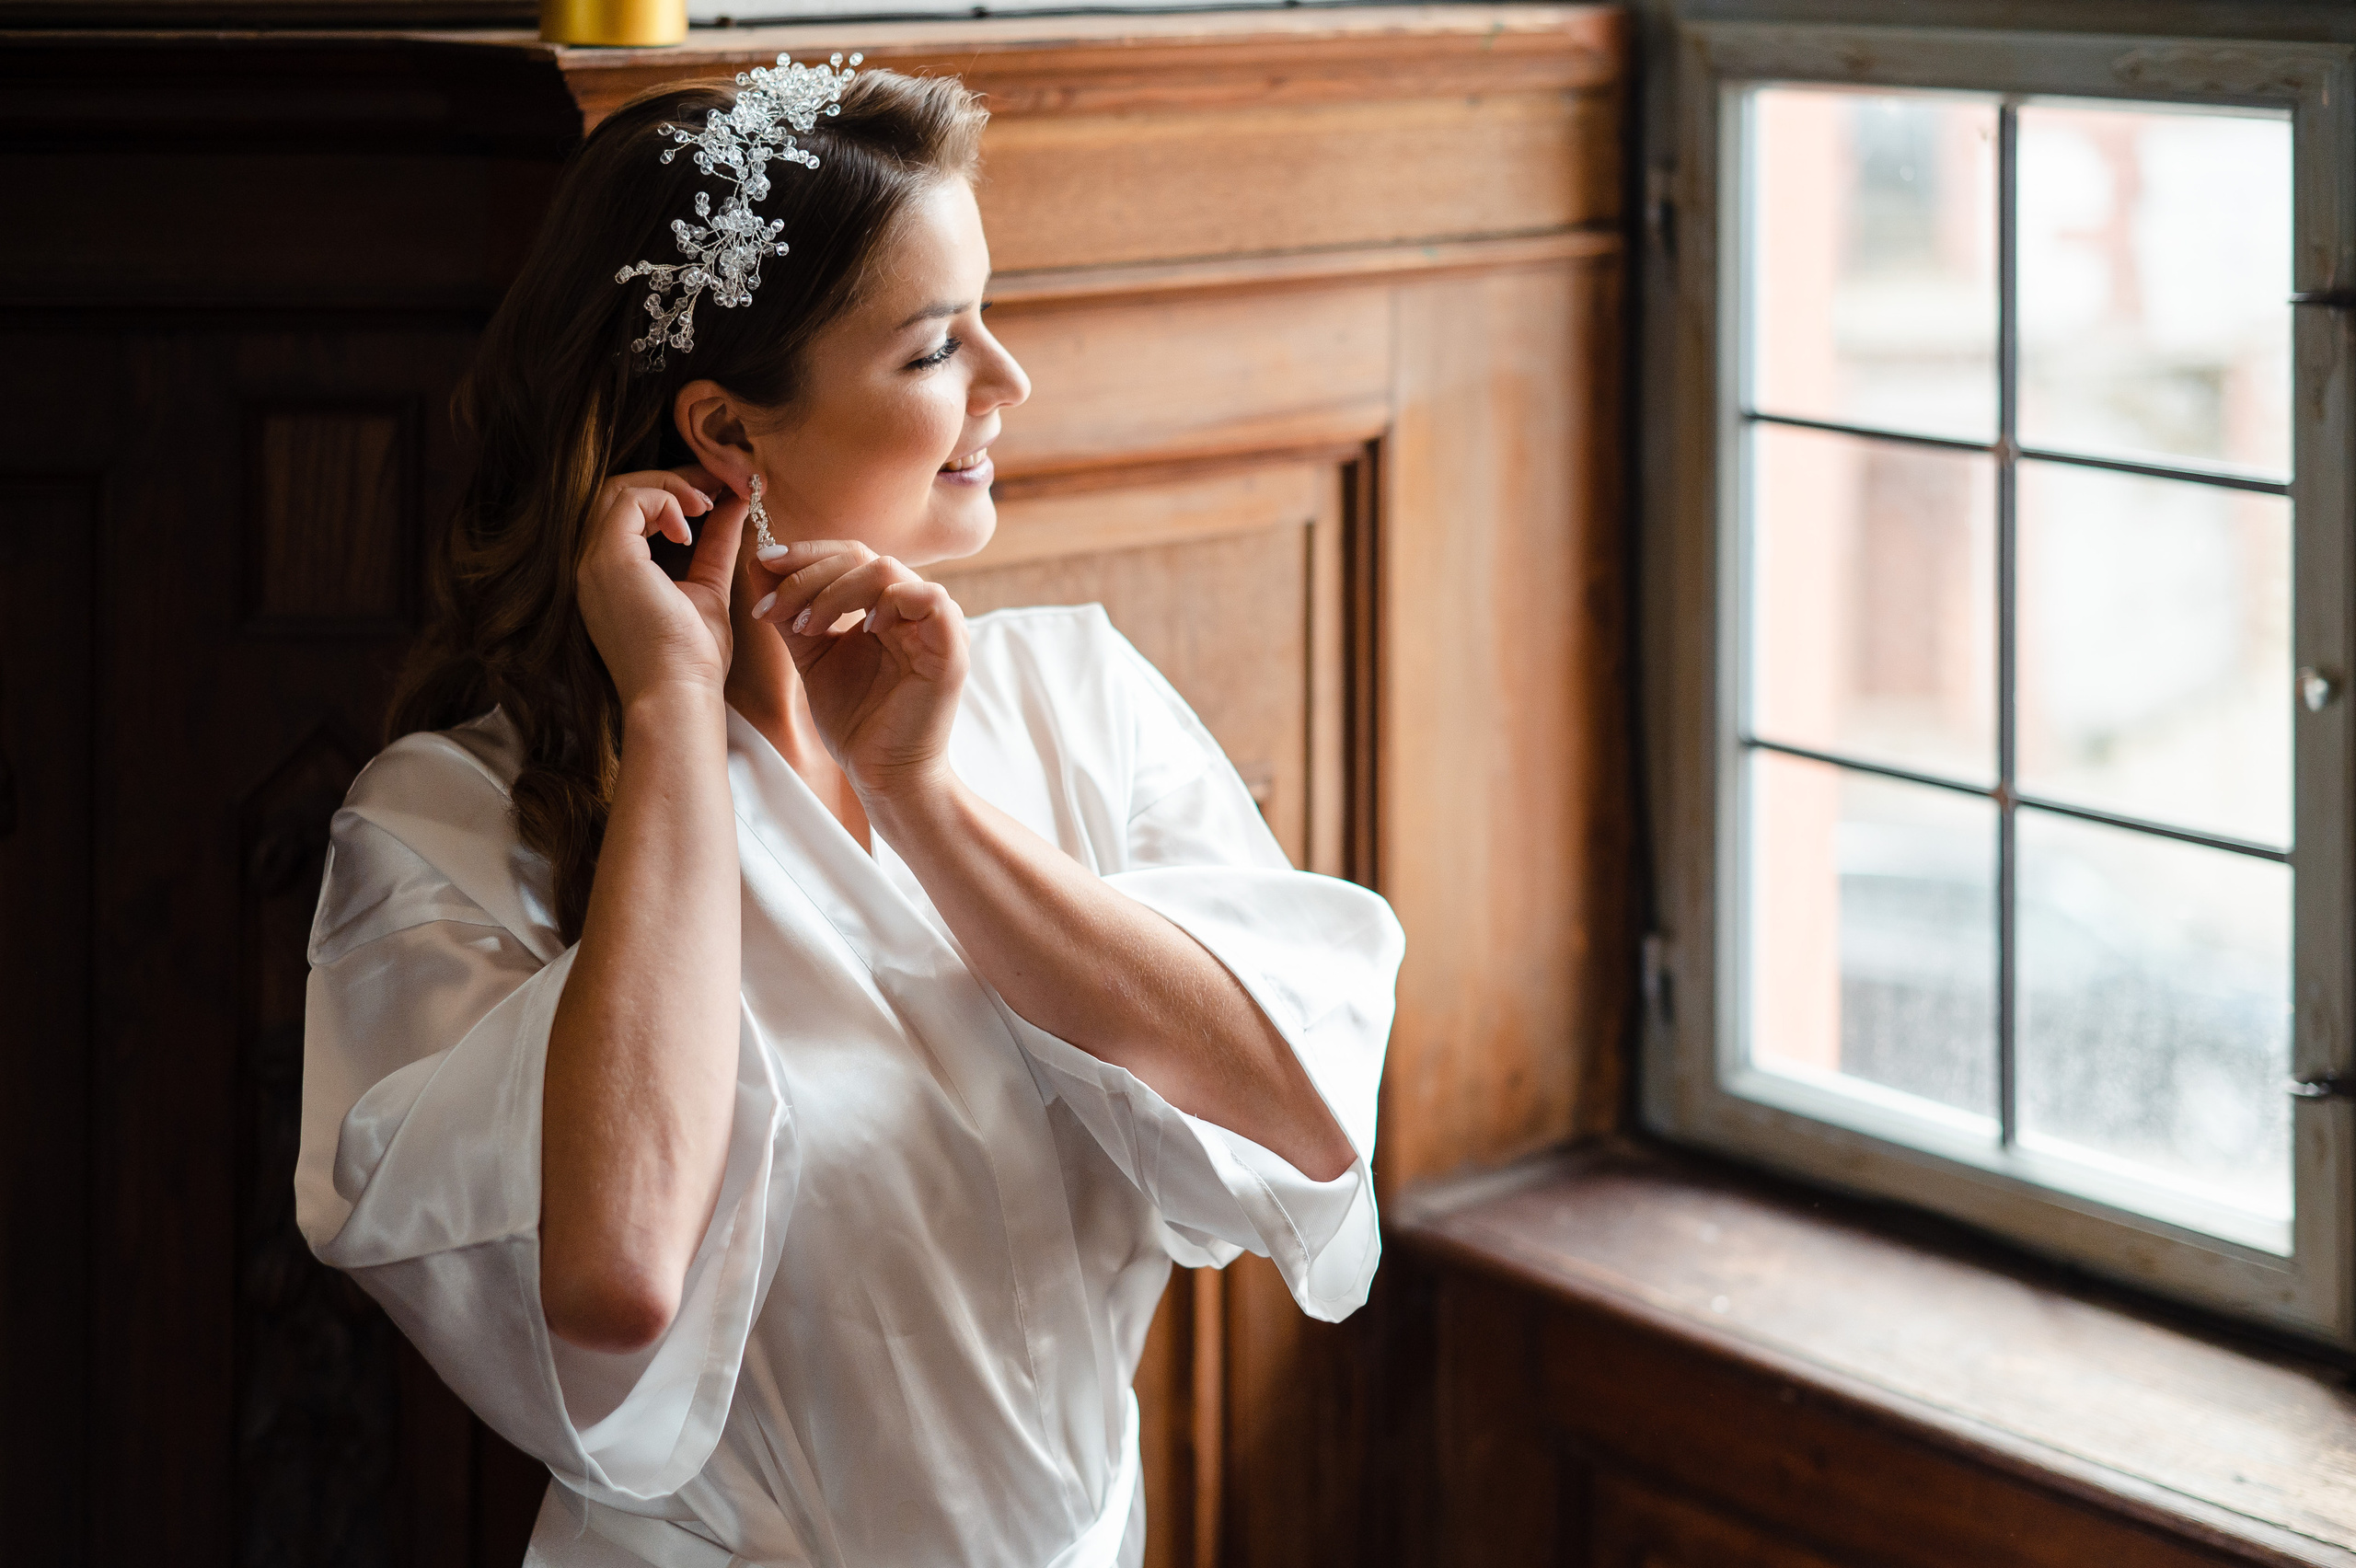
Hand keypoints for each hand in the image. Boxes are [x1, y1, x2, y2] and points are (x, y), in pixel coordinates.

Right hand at [576, 466, 746, 707]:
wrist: (679, 696)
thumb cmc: (691, 659)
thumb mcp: (707, 586)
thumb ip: (715, 545)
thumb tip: (735, 506)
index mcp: (607, 574)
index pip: (623, 511)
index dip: (667, 492)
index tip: (711, 493)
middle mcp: (589, 564)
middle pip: (616, 493)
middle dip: (670, 480)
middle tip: (716, 484)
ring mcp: (592, 561)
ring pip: (619, 490)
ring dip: (670, 486)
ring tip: (707, 504)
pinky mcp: (608, 559)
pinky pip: (629, 500)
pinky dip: (664, 501)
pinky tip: (689, 528)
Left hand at [751, 540, 967, 800]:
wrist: (881, 773)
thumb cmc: (855, 721)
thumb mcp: (812, 655)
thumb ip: (791, 612)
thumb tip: (760, 562)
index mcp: (887, 605)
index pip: (850, 554)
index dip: (806, 554)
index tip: (763, 565)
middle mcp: (914, 607)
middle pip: (863, 555)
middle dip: (808, 574)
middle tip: (774, 607)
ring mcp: (937, 624)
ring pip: (887, 570)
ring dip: (834, 591)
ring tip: (806, 627)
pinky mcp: (951, 647)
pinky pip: (929, 600)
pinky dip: (889, 605)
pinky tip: (862, 630)